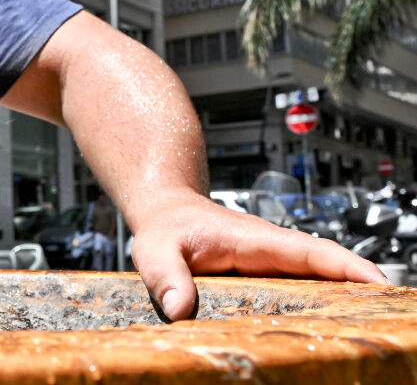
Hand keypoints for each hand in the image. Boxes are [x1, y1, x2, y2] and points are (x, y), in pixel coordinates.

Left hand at [129, 192, 388, 320]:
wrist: (165, 211)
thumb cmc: (164, 226)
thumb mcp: (155, 250)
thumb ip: (166, 278)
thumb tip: (180, 308)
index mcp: (256, 241)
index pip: (313, 252)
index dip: (349, 268)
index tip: (380, 285)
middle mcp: (272, 251)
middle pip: (328, 270)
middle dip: (360, 291)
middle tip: (387, 320)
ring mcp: (271, 265)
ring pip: (317, 282)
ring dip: (344, 301)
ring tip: (368, 331)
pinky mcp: (265, 277)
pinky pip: (300, 290)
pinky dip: (319, 306)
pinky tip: (328, 331)